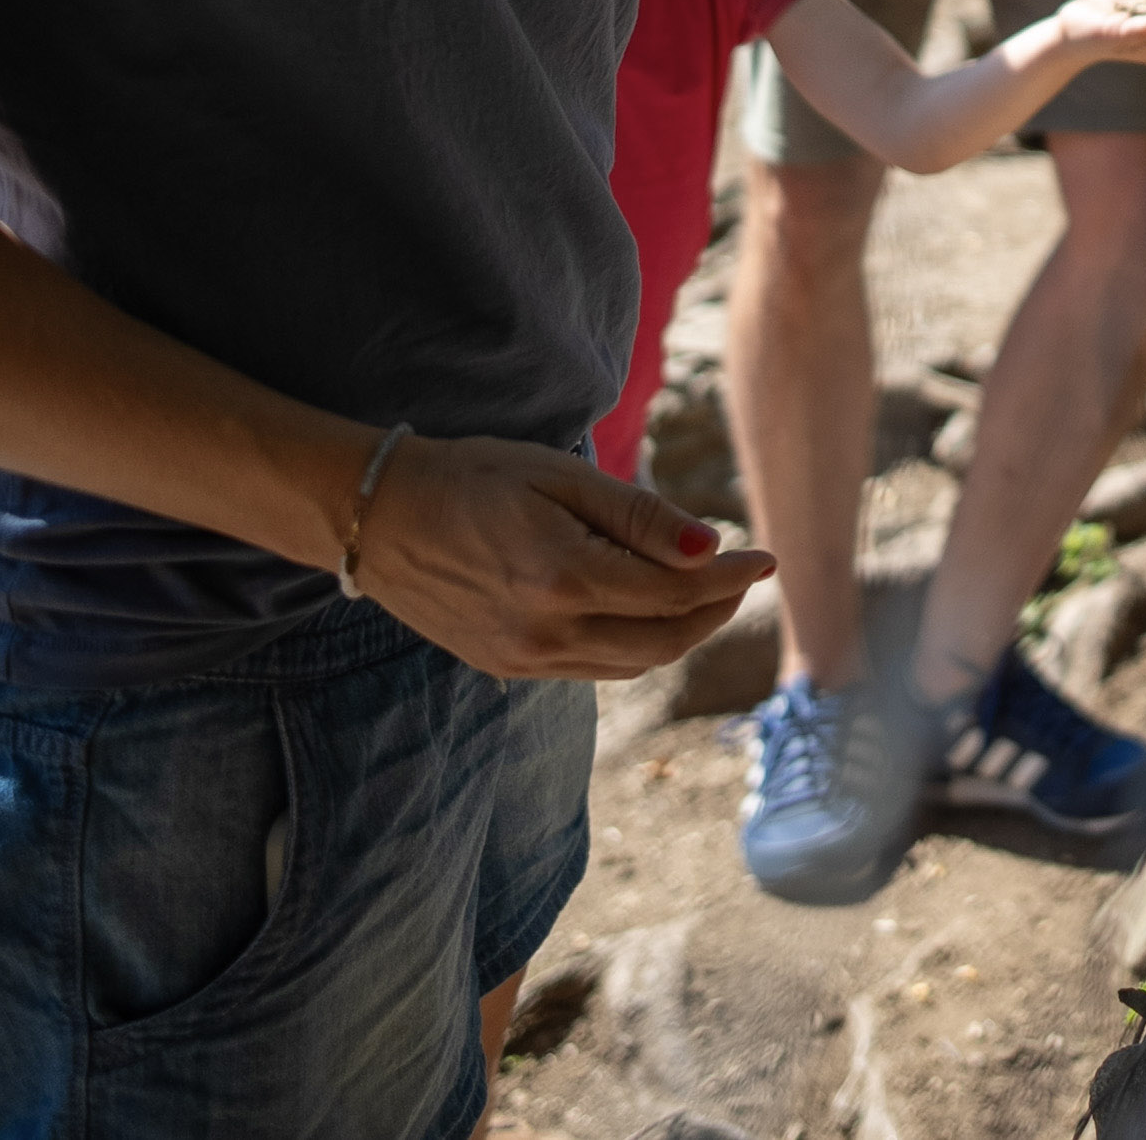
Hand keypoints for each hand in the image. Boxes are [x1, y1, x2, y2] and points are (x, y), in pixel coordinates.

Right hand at [338, 432, 774, 680]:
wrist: (378, 515)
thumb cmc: (473, 476)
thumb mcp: (560, 476)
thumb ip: (639, 517)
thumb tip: (713, 550)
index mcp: (563, 578)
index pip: (676, 593)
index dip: (732, 579)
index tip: (766, 557)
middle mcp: (545, 633)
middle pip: (663, 641)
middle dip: (714, 612)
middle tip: (742, 577)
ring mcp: (522, 659)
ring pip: (631, 664)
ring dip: (679, 634)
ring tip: (703, 593)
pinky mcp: (505, 667)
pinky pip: (591, 669)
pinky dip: (632, 645)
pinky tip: (642, 610)